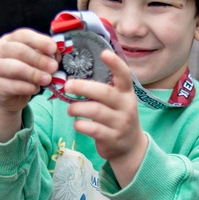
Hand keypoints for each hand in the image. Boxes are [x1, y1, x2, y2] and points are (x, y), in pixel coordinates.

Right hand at [0, 28, 57, 140]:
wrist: (9, 96)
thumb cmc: (24, 74)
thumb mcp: (34, 61)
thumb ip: (43, 55)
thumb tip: (57, 54)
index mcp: (8, 40)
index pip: (23, 35)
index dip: (39, 41)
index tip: (53, 48)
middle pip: (18, 50)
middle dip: (38, 58)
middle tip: (54, 67)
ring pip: (14, 68)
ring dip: (34, 73)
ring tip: (47, 79)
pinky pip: (12, 85)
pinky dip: (27, 87)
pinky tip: (36, 89)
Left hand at [64, 50, 146, 186]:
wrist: (131, 146)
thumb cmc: (118, 117)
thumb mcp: (118, 102)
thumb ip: (104, 90)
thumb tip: (75, 78)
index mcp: (126, 93)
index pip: (124, 75)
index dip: (115, 64)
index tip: (104, 53)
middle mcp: (126, 106)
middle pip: (104, 93)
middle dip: (83, 87)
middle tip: (67, 86)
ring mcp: (121, 123)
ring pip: (96, 111)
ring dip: (77, 108)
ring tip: (70, 109)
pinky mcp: (113, 138)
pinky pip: (93, 129)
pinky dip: (80, 125)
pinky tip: (77, 124)